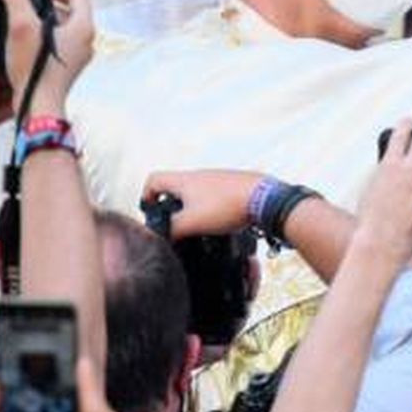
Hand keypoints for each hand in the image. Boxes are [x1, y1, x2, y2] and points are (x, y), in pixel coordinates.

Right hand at [1, 0, 94, 117]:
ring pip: (63, 28)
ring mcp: (78, 55)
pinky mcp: (66, 67)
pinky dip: (42, 37)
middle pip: (71, 10)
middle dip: (47, 3)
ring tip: (22, 21)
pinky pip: (57, 44)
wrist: (38, 105)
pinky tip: (23, 41)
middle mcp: (86, 41)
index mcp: (83, 28)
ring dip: (43, 20)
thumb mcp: (21, 27)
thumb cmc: (36, 72)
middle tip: (26, 3)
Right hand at [141, 169, 263, 237]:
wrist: (265, 199)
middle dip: (171, 207)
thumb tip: (162, 236)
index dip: (146, 196)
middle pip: (174, 187)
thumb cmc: (227, 206)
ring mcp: (217, 179)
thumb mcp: (191, 222)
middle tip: (175, 225)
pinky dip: (210, 209)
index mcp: (184, 180)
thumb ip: (171, 229)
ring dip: (191, 209)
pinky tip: (218, 223)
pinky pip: (214, 196)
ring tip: (197, 227)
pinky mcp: (233, 186)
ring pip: (195, 193)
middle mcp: (199, 175)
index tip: (152, 213)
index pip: (154, 180)